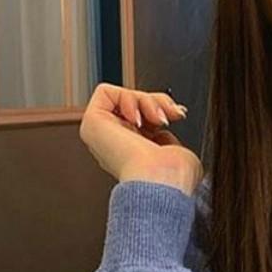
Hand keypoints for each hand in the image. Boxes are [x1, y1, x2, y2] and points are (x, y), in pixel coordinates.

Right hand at [79, 82, 202, 196]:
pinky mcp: (92, 122)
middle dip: (158, 101)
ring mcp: (102, 134)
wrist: (161, 179)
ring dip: (148, 101)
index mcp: (135, 156)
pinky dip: (128, 97)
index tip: (178, 114)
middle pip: (136, 104)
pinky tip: (137, 117)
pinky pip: (105, 92)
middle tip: (170, 115)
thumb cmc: (174, 176)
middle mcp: (116, 145)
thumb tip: (163, 133)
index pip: (146, 119)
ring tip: (158, 119)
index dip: (163, 109)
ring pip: (124, 97)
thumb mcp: (179, 153)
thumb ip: (168, 140)